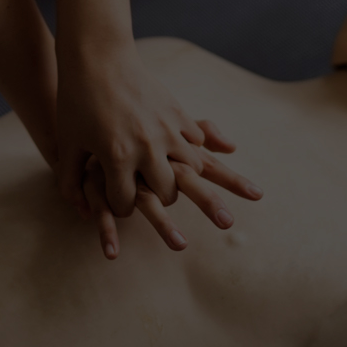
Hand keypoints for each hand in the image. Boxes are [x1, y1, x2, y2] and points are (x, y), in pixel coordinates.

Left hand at [56, 40, 229, 218]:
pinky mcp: (177, 111)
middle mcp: (146, 147)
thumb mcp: (68, 142)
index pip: (126, 204)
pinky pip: (196, 141)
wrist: (98, 58)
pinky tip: (172, 144)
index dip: (118, 205)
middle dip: (155, 197)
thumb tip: (81, 209)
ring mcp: (166, 128)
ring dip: (178, 174)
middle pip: (166, 194)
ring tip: (164, 169)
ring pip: (191, 170)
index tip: (116, 195)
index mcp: (117, 158)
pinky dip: (188, 147)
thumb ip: (71, 180)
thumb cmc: (77, 100)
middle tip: (144, 185)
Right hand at [82, 120, 262, 259]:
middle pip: (186, 183)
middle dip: (208, 201)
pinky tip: (113, 253)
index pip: (208, 166)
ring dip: (164, 224)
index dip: (232, 181)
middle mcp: (152, 157)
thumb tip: (233, 145)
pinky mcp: (99, 178)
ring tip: (182, 245)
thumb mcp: (167, 118)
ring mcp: (126, 169)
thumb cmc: (131, 110)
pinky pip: (103, 207)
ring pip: (147, 200)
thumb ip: (201, 131)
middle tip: (229, 221)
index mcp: (170, 147)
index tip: (259, 194)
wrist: (87, 93)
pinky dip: (108, 230)